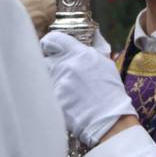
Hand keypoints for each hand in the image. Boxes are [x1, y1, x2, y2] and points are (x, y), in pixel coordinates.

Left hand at [40, 30, 136, 147]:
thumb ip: (92, 51)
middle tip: (57, 72)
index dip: (49, 44)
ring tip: (67, 91)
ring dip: (52, 81)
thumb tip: (88, 37)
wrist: (110, 118)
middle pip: (44, 58)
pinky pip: (46, 92)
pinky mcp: (53, 97)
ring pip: (44, 76)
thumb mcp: (106, 65)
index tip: (49, 49)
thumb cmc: (110, 92)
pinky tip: (67, 103)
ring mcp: (59, 81)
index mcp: (81, 54)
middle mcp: (68, 64)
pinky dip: (54, 96)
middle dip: (48, 65)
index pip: (54, 39)